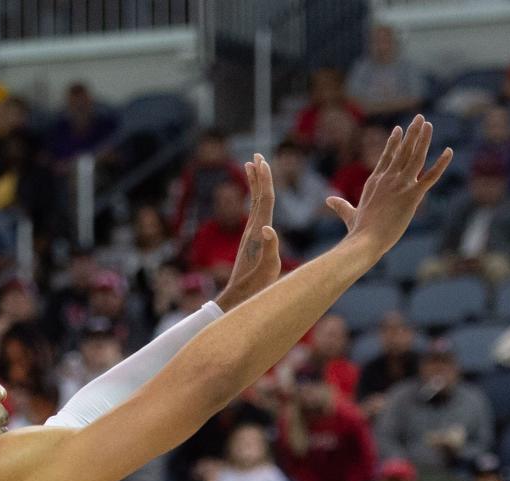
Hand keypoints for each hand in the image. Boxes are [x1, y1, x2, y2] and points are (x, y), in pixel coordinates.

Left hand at [218, 156, 280, 310]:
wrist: (239, 297)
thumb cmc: (256, 285)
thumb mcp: (268, 268)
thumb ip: (270, 248)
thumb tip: (269, 228)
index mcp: (259, 231)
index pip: (265, 200)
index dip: (265, 180)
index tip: (261, 161)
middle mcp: (253, 229)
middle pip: (258, 196)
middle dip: (258, 175)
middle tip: (256, 154)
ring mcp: (251, 233)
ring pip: (255, 202)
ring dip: (255, 183)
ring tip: (252, 166)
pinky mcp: (251, 240)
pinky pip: (255, 213)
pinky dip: (255, 200)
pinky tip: (255, 197)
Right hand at [324, 116, 451, 261]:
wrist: (365, 241)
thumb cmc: (358, 232)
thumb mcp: (349, 214)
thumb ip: (341, 205)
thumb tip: (328, 201)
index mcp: (375, 182)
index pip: (386, 157)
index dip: (393, 142)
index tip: (399, 129)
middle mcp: (388, 179)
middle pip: (402, 151)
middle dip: (411, 133)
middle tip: (419, 118)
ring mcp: (400, 185)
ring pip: (416, 157)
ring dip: (423, 139)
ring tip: (428, 124)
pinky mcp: (412, 195)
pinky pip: (431, 176)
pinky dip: (441, 164)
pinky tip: (449, 152)